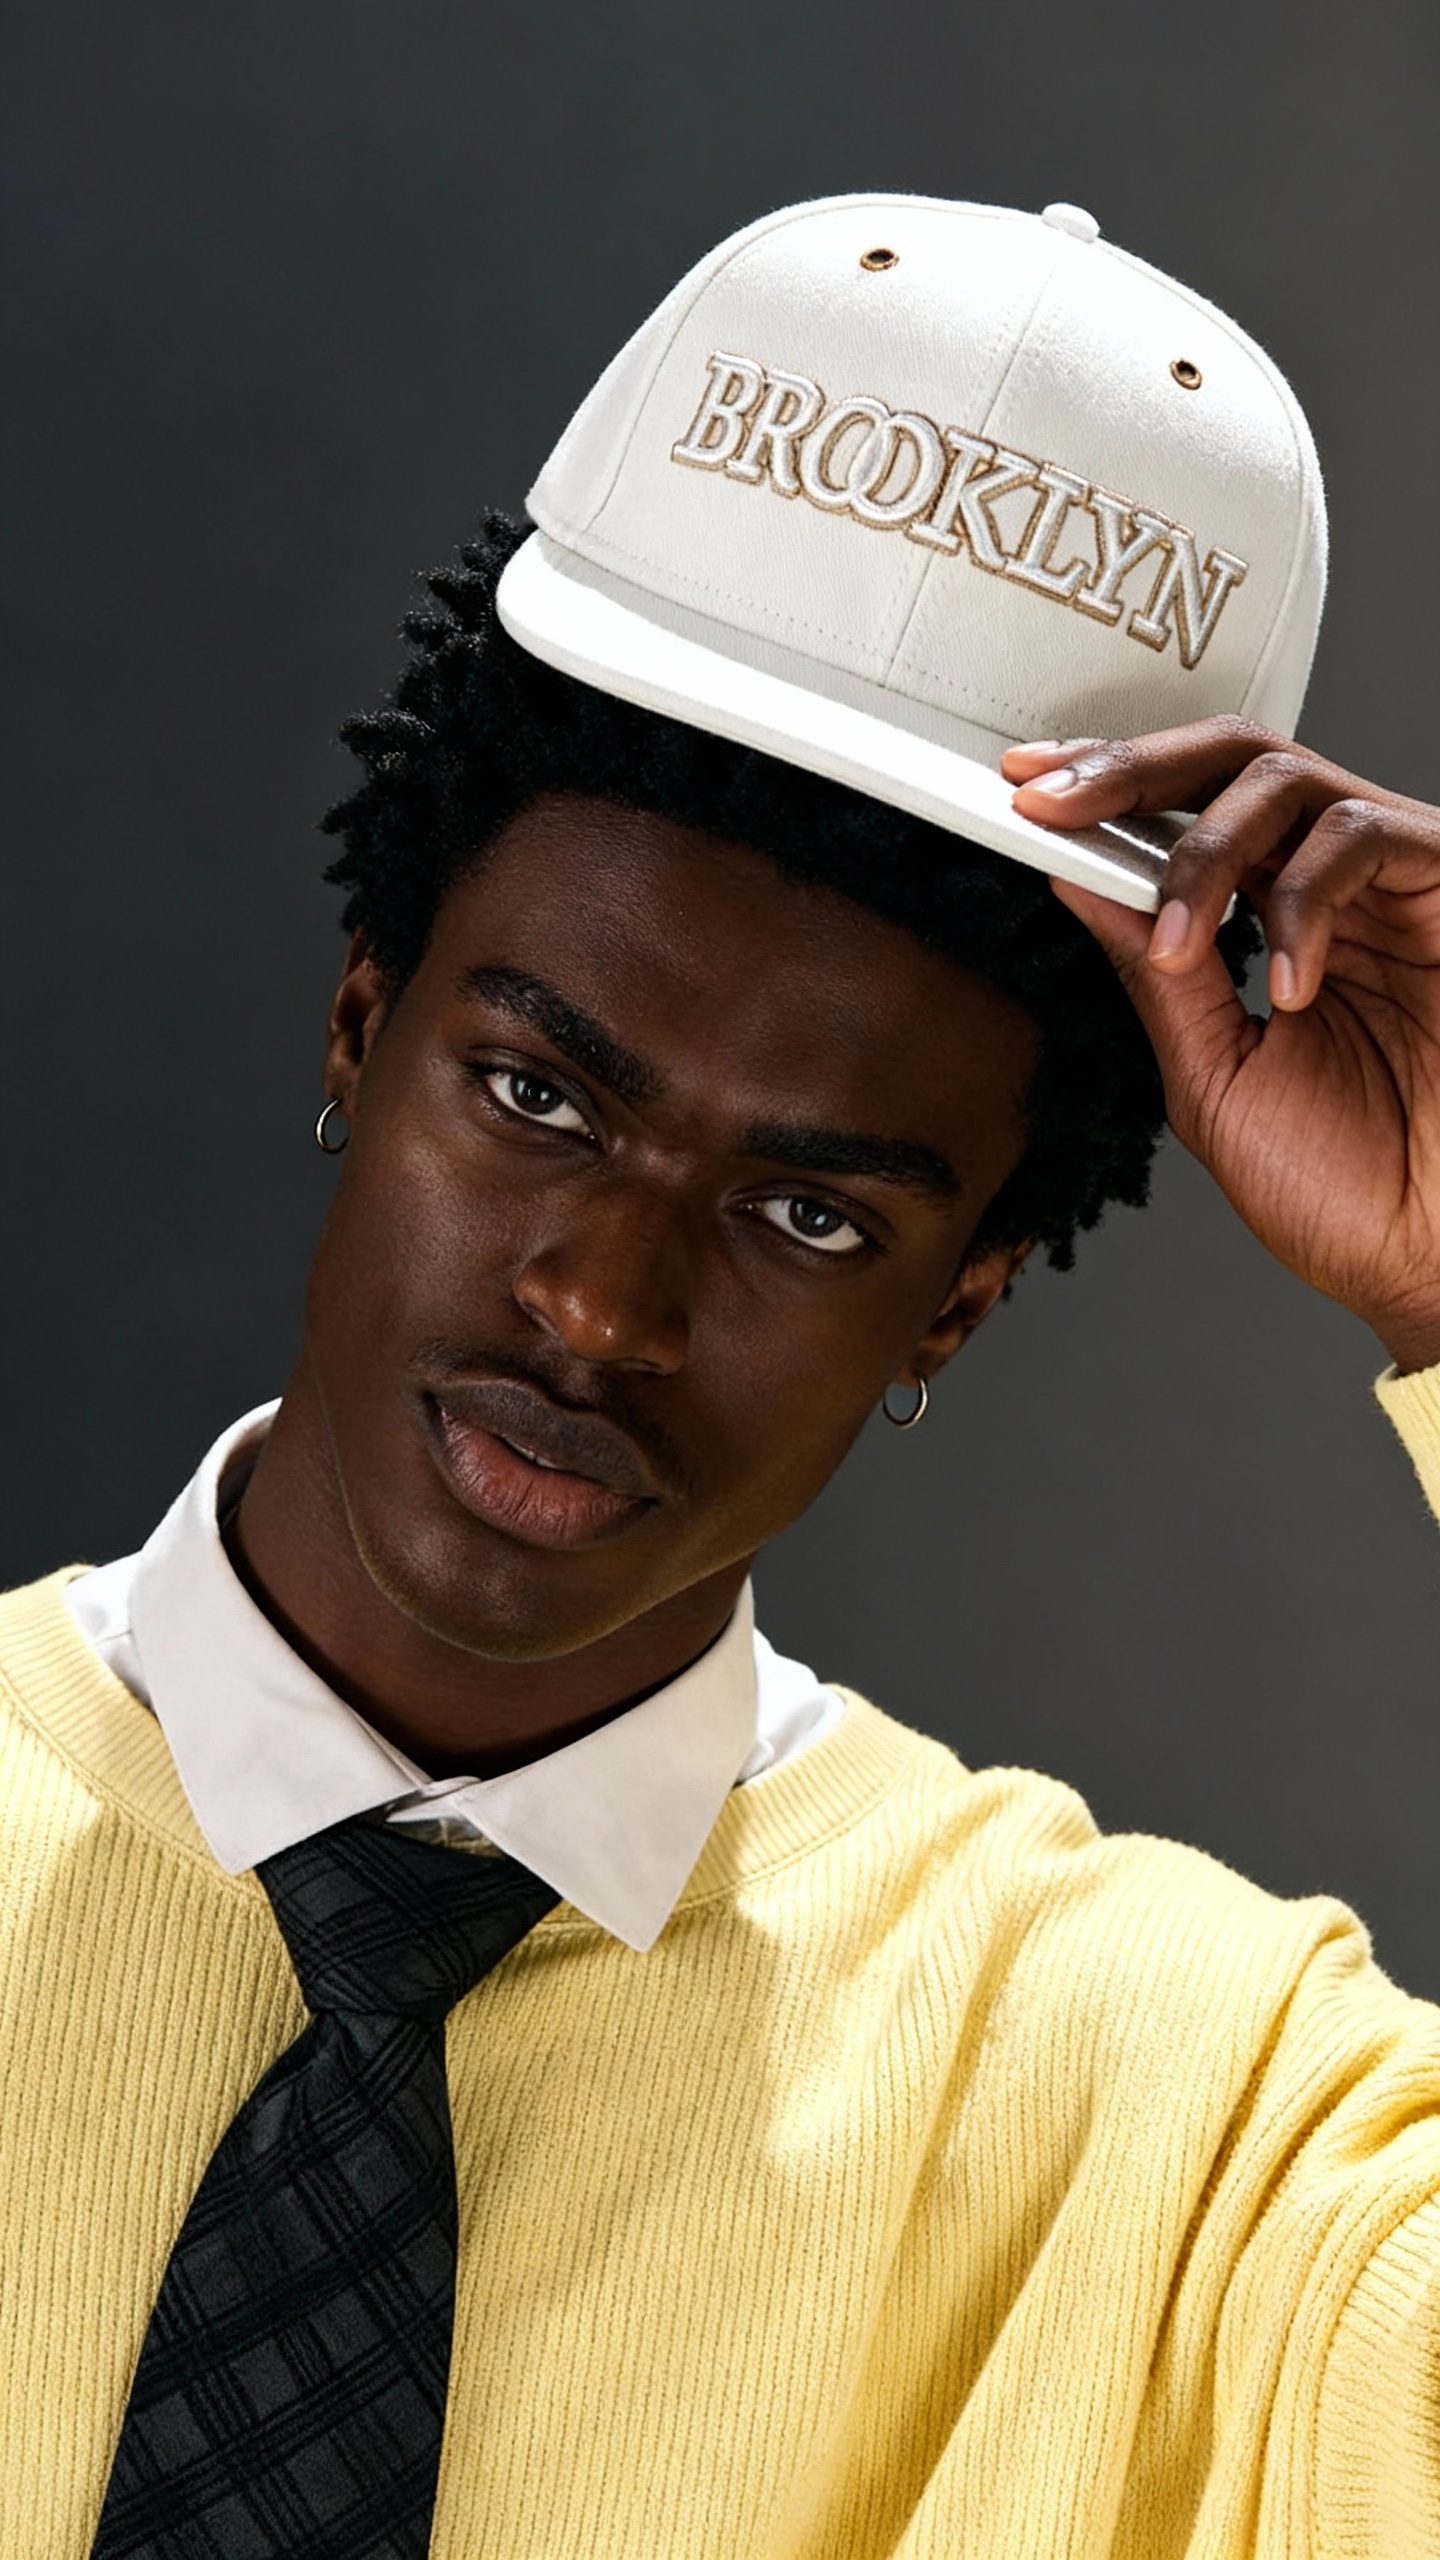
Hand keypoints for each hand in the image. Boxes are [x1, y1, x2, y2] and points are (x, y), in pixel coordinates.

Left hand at [1001, 719, 1439, 1372]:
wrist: (1431, 1252)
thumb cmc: (1348, 1188)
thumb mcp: (1214, 1077)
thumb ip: (1157, 979)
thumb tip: (1081, 888)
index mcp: (1278, 925)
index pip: (1188, 817)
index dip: (1108, 790)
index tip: (1027, 792)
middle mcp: (1335, 888)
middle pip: (1231, 761)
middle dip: (1130, 772)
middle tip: (1057, 802)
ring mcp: (1393, 885)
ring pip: (1287, 780)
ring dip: (1206, 853)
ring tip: (1179, 943)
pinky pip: (1362, 835)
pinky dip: (1304, 901)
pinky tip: (1290, 985)